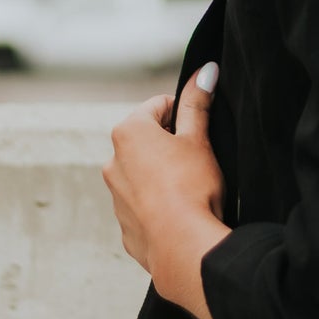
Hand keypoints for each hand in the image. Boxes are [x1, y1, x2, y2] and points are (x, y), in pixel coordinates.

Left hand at [102, 62, 229, 318]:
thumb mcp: (199, 140)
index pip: (159, 106)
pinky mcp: (125, 226)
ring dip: (162, 175)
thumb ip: (197, 104)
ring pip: (142, 174)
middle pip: (146, 141)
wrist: (184, 247)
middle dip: (170, 146)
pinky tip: (180, 213)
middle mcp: (112, 162)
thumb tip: (205, 71)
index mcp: (129, 133)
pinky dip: (158, 205)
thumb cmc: (192, 188)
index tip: (199, 129)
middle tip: (198, 160)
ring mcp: (115, 196)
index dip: (184, 113)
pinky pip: (143, 206)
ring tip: (191, 190)